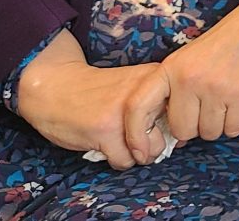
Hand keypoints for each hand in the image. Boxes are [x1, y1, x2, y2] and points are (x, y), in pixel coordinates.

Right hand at [14, 30, 170, 167]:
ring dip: (135, 154)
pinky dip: (116, 160)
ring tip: (118, 140)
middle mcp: (143, 94)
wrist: (56, 85)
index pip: (182, 110)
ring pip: (150, 152)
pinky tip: (105, 145)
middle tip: (134, 137)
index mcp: (153, 77)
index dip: (171, 125)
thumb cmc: (97, 90)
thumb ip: (156, 101)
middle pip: (169, 136)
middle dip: (154, 144)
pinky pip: (126, 161)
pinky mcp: (105, 131)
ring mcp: (124, 114)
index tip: (155, 125)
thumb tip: (182, 135)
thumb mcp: (132, 83)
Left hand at [141, 0, 238, 145]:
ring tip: (226, 99)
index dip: (136, 133)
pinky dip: (238, 121)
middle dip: (196, 125)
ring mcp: (214, 89)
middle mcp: (189, 79)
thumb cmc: (225, 43)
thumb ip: (175, 90)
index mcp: (170, 68)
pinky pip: (233, 129)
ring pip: (209, 133)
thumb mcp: (188, 59)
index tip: (142, 150)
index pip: (138, 106)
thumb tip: (174, 131)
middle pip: (182, 129)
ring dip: (219, 123)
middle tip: (208, 106)